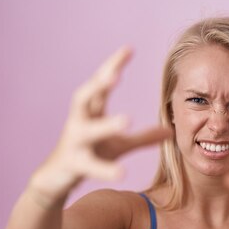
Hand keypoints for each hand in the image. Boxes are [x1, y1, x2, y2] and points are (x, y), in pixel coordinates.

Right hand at [30, 47, 172, 200]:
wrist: (58, 179)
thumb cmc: (91, 154)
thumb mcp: (120, 145)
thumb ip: (144, 137)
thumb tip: (170, 131)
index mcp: (91, 112)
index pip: (100, 84)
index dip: (112, 66)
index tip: (129, 49)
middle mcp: (79, 122)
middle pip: (84, 97)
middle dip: (97, 85)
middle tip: (115, 75)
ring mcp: (74, 143)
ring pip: (86, 131)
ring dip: (105, 125)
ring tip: (126, 120)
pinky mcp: (73, 165)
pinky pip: (89, 166)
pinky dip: (104, 169)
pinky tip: (121, 172)